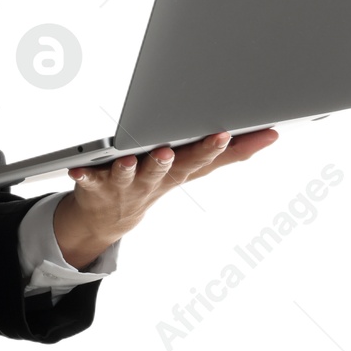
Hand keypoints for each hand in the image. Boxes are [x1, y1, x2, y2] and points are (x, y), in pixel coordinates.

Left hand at [59, 129, 280, 255]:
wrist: (109, 217)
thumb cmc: (158, 180)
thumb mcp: (195, 168)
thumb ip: (232, 152)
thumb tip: (273, 133)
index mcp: (179, 171)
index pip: (200, 159)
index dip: (213, 147)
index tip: (225, 132)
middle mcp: (154, 180)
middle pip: (165, 170)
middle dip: (170, 160)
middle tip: (171, 150)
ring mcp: (125, 185)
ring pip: (129, 176)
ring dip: (130, 169)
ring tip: (129, 160)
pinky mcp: (96, 185)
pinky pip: (88, 180)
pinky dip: (83, 175)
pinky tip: (77, 169)